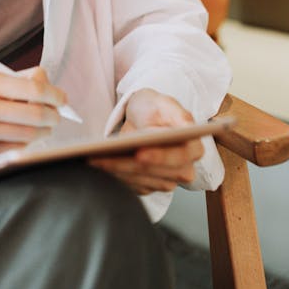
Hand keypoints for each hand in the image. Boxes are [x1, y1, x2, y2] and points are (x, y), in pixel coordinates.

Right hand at [0, 66, 67, 167]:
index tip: (61, 99)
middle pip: (35, 113)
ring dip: (44, 132)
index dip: (54, 94)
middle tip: (56, 116)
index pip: (33, 88)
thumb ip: (17, 78)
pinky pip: (17, 150)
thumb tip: (47, 80)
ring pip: (30, 134)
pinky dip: (27, 144)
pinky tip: (24, 139)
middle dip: (54, 116)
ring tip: (44, 128)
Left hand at [88, 88, 203, 194]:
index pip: (179, 158)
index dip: (159, 157)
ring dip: (115, 170)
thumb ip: (179, 114)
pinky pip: (130, 185)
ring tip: (94, 159)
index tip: (139, 153)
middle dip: (127, 163)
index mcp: (194, 149)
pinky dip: (113, 175)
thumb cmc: (154, 109)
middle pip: (154, 172)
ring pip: (139, 180)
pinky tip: (98, 165)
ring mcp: (166, 181)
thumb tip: (186, 127)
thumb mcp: (165, 103)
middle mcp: (183, 170)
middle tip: (102, 156)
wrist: (141, 119)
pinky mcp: (148, 186)